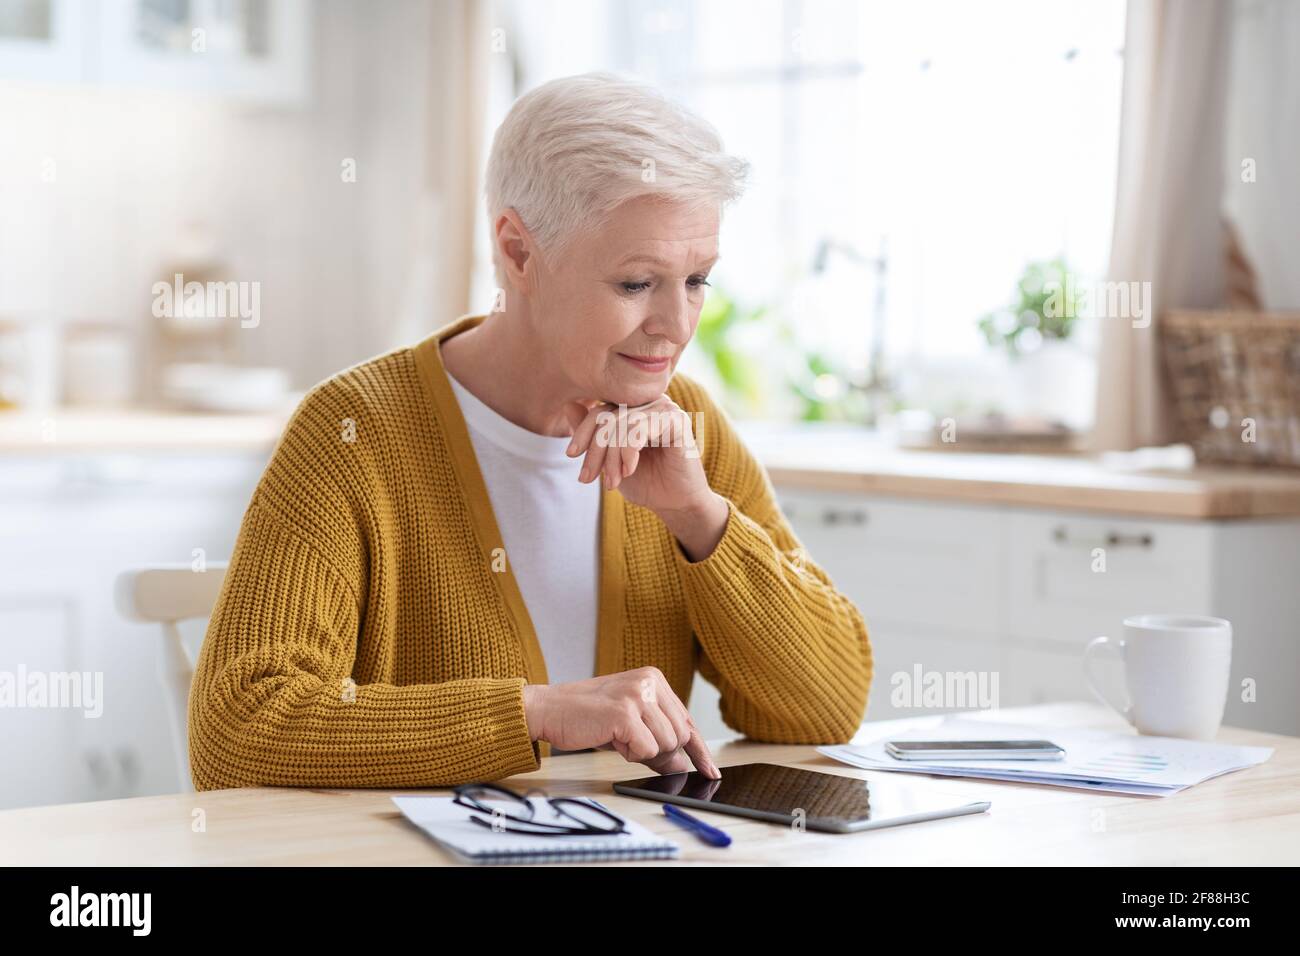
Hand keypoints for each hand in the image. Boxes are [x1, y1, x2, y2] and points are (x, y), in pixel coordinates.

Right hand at [522, 667, 720, 778]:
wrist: (548, 709)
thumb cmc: (586, 716)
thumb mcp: (628, 724)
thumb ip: (656, 739)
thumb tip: (683, 764)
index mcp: (654, 678)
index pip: (687, 720)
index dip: (699, 750)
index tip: (711, 771)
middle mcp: (650, 681)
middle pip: (680, 736)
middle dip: (659, 751)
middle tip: (629, 743)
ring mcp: (639, 695)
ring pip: (667, 745)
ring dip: (642, 751)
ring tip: (617, 736)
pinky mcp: (626, 713)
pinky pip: (647, 750)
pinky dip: (630, 753)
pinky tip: (612, 738)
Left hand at [564, 396, 728, 559]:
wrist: (676, 503)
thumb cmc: (645, 481)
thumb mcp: (609, 460)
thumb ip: (593, 435)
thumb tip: (568, 405)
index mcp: (633, 408)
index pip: (599, 410)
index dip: (582, 432)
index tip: (571, 455)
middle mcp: (649, 402)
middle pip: (608, 417)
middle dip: (594, 451)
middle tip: (588, 478)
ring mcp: (664, 408)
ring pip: (622, 423)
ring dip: (612, 457)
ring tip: (613, 481)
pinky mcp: (676, 420)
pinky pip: (640, 428)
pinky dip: (628, 451)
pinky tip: (629, 470)